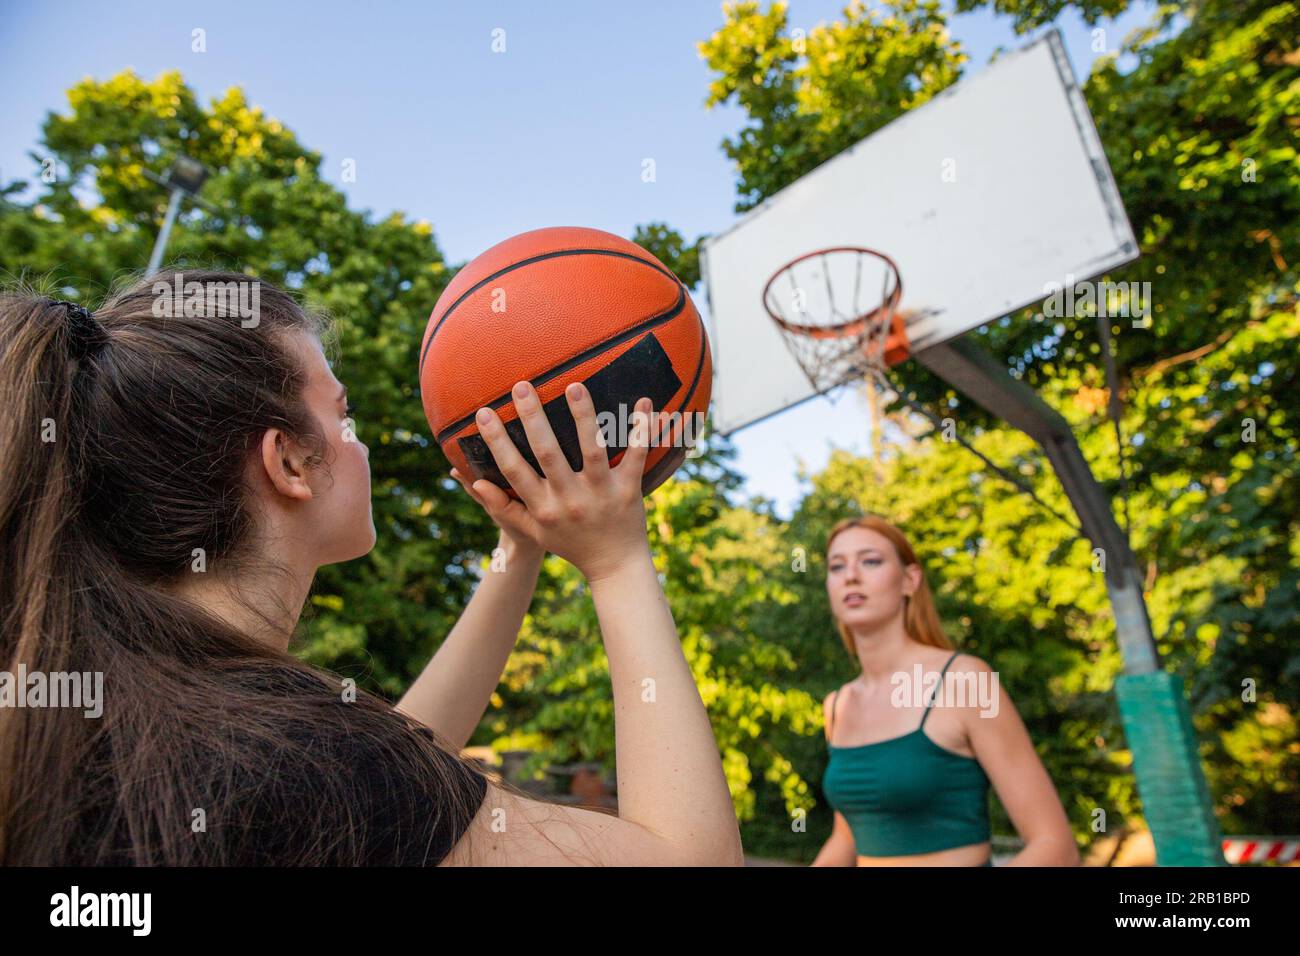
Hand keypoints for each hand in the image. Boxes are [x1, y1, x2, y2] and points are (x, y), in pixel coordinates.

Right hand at [461, 380, 652, 582]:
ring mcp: (601, 494)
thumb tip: (474, 479)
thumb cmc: (570, 543)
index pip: (514, 470)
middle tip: (522, 386)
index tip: (483, 412)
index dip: (497, 442)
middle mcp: (570, 499)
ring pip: (592, 451)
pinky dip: (642, 429)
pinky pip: (637, 457)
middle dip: (533, 419)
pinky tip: (644, 400)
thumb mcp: (532, 531)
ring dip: (584, 418)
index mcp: (544, 508)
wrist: (614, 567)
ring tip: (574, 386)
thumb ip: (503, 506)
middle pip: (548, 454)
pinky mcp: (629, 491)